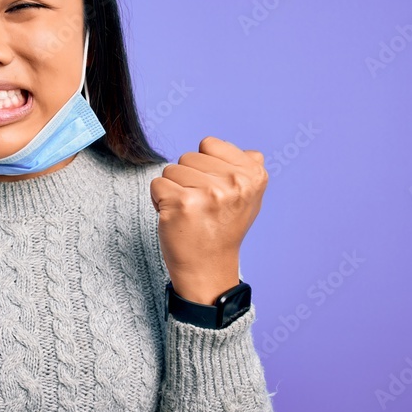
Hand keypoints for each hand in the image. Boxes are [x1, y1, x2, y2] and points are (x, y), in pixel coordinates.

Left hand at [150, 136, 267, 304]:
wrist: (208, 267)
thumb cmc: (223, 227)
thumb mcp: (248, 196)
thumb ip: (245, 167)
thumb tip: (239, 149)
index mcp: (254, 174)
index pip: (209, 144)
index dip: (204, 166)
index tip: (214, 191)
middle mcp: (235, 182)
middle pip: (188, 156)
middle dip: (187, 179)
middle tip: (200, 206)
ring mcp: (209, 193)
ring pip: (171, 169)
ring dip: (173, 190)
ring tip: (188, 212)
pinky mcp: (181, 204)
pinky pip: (157, 184)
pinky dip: (158, 200)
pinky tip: (175, 217)